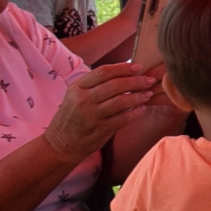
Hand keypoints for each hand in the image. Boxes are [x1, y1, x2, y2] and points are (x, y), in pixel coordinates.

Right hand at [44, 61, 164, 160]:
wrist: (61, 143)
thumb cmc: (73, 116)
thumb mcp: (76, 96)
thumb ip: (95, 85)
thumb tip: (124, 73)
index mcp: (77, 88)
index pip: (103, 72)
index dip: (123, 68)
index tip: (138, 67)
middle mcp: (83, 100)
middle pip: (115, 85)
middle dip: (136, 81)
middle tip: (149, 80)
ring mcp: (91, 115)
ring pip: (121, 101)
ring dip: (138, 96)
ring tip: (148, 94)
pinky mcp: (100, 129)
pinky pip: (123, 118)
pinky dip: (135, 113)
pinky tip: (142, 109)